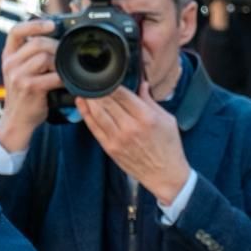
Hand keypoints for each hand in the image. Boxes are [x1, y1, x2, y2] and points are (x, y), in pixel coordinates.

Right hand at [0, 20, 61, 152]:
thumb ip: (29, 55)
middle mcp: (10, 63)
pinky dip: (62, 77)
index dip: (34, 24)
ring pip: (45, 57)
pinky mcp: (30, 87)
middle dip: (55, 45)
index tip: (51, 24)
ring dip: (59, 62)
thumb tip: (54, 37)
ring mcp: (18, 75)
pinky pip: (52, 75)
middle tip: (64, 53)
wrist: (16, 119)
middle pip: (37, 42)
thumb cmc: (23, 94)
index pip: (16, 31)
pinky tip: (65, 81)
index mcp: (8, 55)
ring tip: (63, 69)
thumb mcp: (19, 70)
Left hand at [76, 83, 191, 204]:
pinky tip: (82, 105)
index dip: (111, 82)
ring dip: (89, 100)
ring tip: (84, 89)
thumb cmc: (169, 147)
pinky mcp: (110, 148)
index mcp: (145, 117)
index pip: (122, 94)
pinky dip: (86, 115)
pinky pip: (94, 128)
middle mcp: (130, 127)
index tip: (106, 75)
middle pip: (107, 102)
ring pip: (97, 113)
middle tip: (91, 79)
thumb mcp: (167, 119)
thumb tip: (142, 84)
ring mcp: (117, 139)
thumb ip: (150, 101)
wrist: (165, 175)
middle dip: (97, 89)